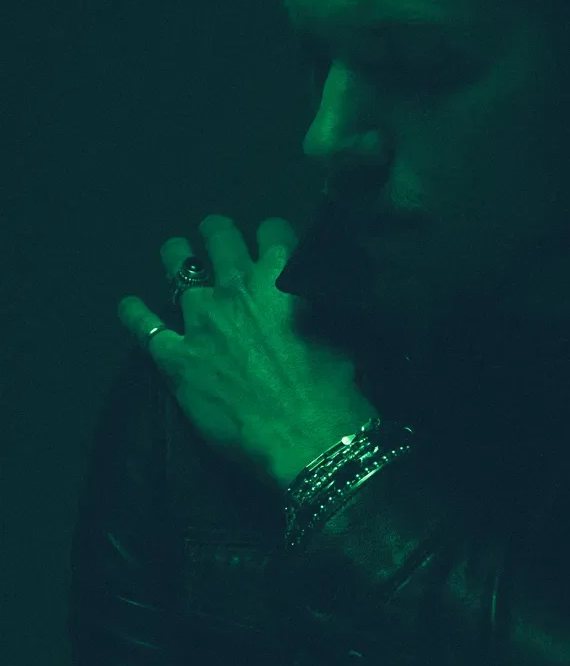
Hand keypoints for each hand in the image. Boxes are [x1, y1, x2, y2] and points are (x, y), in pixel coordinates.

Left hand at [118, 213, 379, 489]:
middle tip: (218, 235)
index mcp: (283, 274)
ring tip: (175, 250)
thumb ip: (323, 299)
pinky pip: (145, 328)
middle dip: (219, 232)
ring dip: (176, 255)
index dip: (271, 233)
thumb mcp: (344, 326)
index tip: (271, 242)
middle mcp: (238, 287)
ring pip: (177, 269)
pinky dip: (134, 313)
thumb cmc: (336, 384)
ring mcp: (202, 320)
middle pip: (220, 237)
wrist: (305, 435)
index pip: (272, 230)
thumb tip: (320, 290)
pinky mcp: (177, 358)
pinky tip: (128, 304)